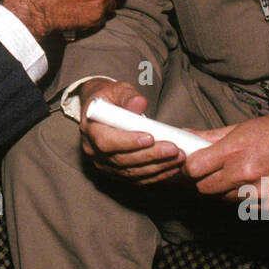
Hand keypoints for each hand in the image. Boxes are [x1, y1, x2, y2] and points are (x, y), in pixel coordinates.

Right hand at [75, 79, 189, 184]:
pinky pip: (138, 178)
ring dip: (157, 167)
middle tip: (173, 149)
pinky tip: (173, 167)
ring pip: (132, 172)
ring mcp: (105, 165)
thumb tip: (139, 103)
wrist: (103, 110)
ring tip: (178, 157)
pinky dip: (157, 175)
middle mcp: (94, 152)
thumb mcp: (116, 90)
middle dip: (150, 155)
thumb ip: (127, 96)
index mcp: (90, 130)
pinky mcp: (117, 173)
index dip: (128, 142)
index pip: (106, 142)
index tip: (150, 137)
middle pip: (122, 160)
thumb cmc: (110, 98)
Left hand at [180, 110, 268, 204]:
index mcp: (235, 150)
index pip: (193, 169)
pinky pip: (249, 208)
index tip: (194, 165)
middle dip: (206, 180)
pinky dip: (250, 199)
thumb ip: (212, 136)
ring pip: (226, 200)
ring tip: (245, 173)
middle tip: (216, 171)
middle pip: (205, 189)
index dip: (191, 167)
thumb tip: (185, 135)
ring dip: (229, 190)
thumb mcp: (245, 127)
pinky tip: (262, 182)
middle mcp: (246, 173)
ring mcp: (261, 193)